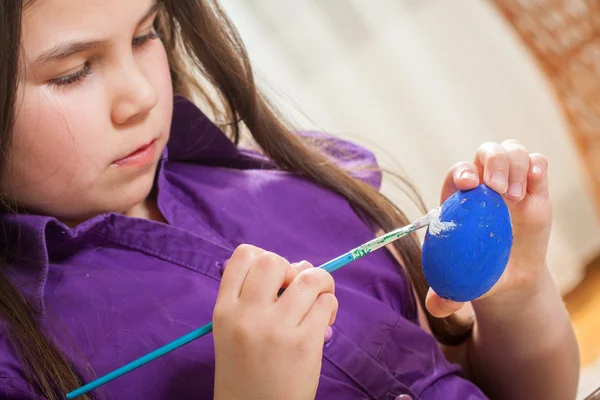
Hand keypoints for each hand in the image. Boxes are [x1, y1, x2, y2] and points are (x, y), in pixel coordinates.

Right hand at [213, 244, 337, 399]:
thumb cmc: (246, 371)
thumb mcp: (232, 332)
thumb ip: (255, 298)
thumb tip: (300, 265)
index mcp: (224, 310)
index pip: (242, 256)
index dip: (263, 257)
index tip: (274, 278)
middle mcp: (247, 314)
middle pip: (274, 260)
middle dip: (292, 269)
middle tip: (296, 291)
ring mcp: (276, 328)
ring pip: (309, 278)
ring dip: (320, 284)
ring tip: (319, 301)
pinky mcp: (303, 343)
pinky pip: (326, 303)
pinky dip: (329, 306)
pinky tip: (323, 322)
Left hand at [426, 140, 551, 317]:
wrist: (510, 278)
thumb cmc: (477, 274)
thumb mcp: (461, 285)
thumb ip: (446, 295)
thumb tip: (436, 307)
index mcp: (459, 201)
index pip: (458, 173)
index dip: (461, 172)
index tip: (467, 185)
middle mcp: (483, 186)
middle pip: (485, 153)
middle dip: (493, 162)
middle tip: (498, 190)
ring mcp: (510, 184)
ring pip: (511, 151)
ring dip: (515, 164)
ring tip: (515, 196)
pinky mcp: (535, 188)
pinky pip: (537, 162)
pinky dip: (536, 165)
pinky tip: (535, 181)